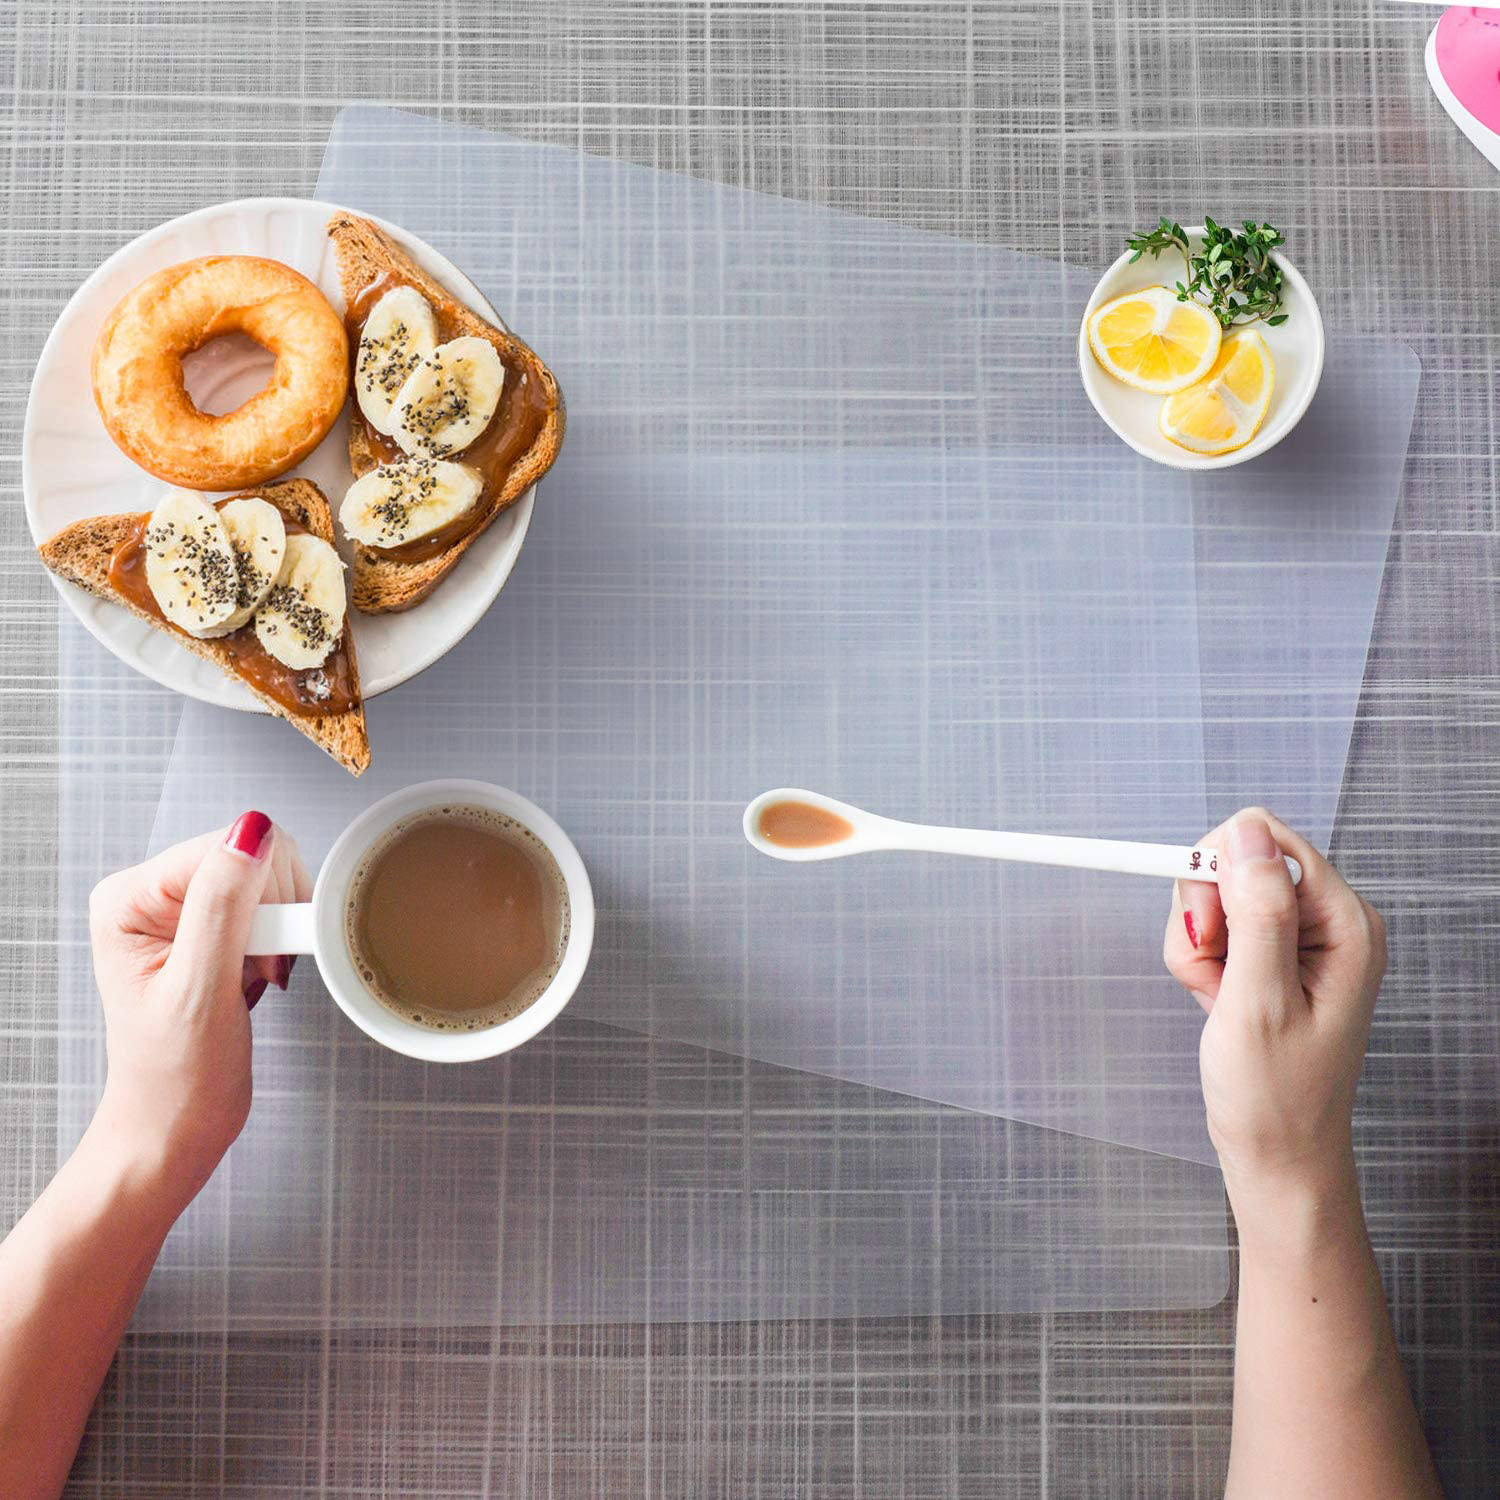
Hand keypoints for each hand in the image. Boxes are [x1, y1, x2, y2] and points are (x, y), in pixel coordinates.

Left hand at [86, 812, 310, 1209]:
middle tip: (260, 965)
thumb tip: (252, 833)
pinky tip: (258, 972)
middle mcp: (147, 894)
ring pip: (265, 876)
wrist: (176, 1127)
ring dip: (279, 926)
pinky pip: (267, 903)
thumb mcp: (201, 990)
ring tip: (256, 973)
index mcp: (127, 898)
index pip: (223, 848)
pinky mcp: (208, 926)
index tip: (267, 948)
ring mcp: (178, 909)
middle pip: (248, 853)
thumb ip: (224, 905)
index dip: (263, 892)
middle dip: (274, 909)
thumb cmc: (174, 1078)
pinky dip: (279, 938)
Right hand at [1162, 809, 1386, 1197]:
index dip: (1218, 874)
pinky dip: (1200, 960)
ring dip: (1197, 943)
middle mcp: (1330, 920)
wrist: (1277, 1153)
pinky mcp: (1275, 952)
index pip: (1265, 838)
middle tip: (1214, 976)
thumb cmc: (1275, 1095)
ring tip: (1217, 997)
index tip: (1209, 930)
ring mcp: (1301, 936)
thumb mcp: (1258, 1001)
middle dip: (1204, 915)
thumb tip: (1247, 833)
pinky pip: (1216, 925)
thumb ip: (1257, 912)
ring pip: (1216, 894)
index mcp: (1345, 923)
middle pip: (1235, 861)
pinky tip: (1217, 1001)